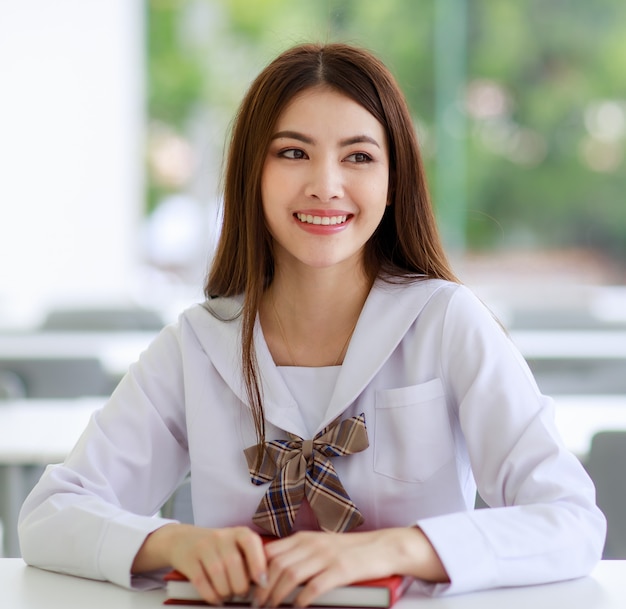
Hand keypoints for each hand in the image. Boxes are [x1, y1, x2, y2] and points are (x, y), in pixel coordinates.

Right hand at [132, 524, 266, 604]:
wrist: (182, 540)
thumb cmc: (219, 548)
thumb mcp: (236, 546)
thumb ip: (250, 559)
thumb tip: (265, 583)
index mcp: (239, 532)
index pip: (251, 543)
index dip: (258, 564)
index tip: (263, 582)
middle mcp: (221, 536)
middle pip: (234, 563)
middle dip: (240, 585)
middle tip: (242, 594)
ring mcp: (203, 546)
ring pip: (218, 573)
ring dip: (226, 591)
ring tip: (229, 595)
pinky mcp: (189, 560)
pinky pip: (201, 581)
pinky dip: (211, 595)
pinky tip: (216, 599)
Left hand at [254, 527, 447, 607]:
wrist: (382, 547)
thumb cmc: (349, 550)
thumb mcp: (320, 545)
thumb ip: (299, 553)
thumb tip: (273, 569)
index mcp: (305, 537)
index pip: (271, 551)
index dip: (256, 569)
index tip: (249, 586)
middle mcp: (313, 544)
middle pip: (277, 564)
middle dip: (263, 587)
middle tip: (256, 603)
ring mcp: (327, 556)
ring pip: (291, 574)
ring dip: (277, 594)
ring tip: (270, 608)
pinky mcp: (341, 570)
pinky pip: (315, 586)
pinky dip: (302, 599)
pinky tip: (296, 607)